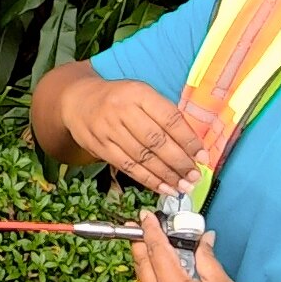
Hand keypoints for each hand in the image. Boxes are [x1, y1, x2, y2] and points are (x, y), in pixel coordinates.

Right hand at [60, 73, 204, 195]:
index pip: (169, 119)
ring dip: (166, 176)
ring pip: (142, 157)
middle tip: (194, 177)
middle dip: (179, 162)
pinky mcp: (100, 147)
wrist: (78, 101)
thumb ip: (163, 115)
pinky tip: (163, 188)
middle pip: (156, 141)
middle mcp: (122, 110)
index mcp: (138, 93)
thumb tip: (191, 145)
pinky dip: (148, 180)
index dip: (188, 140)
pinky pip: (127, 167)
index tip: (202, 157)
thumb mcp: (141, 94)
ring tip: (183, 187)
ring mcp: (109, 130)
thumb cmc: (118, 98)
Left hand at [130, 212, 274, 281]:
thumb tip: (202, 240)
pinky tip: (165, 276)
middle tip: (142, 229)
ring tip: (154, 249)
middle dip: (141, 245)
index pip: (156, 251)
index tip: (144, 216)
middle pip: (142, 266)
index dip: (150, 230)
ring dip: (147, 264)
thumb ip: (205, 258)